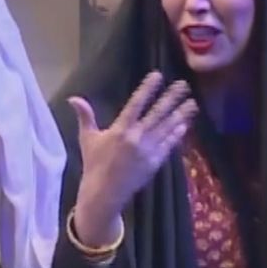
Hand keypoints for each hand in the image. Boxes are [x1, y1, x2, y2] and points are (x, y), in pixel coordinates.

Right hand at [68, 72, 197, 245]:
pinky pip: (168, 145)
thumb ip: (85, 116)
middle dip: (171, 98)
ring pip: (167, 128)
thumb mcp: (87, 138)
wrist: (104, 192)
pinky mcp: (155, 162)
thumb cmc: (94, 163)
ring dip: (180, 114)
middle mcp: (136, 138)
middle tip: (184, 85)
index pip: (136, 104)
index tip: (157, 76)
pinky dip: (176, 134)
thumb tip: (73, 98)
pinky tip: (184, 125)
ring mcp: (148, 150)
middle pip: (157, 113)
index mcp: (120, 130)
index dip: (147, 89)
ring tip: (192, 103)